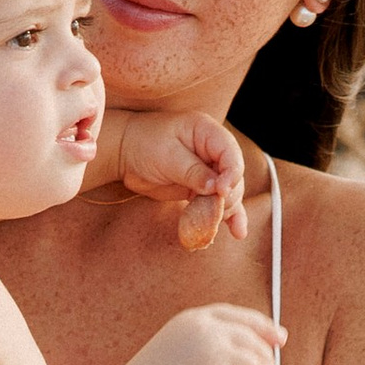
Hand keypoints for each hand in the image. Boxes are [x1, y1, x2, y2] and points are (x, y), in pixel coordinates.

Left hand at [115, 109, 247, 250]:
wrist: (126, 153)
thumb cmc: (144, 144)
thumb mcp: (167, 155)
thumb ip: (193, 172)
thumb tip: (216, 189)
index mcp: (208, 133)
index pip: (231, 154)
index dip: (231, 174)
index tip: (221, 192)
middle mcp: (213, 151)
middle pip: (234, 176)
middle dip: (227, 195)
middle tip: (215, 209)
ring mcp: (209, 171)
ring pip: (229, 193)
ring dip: (227, 210)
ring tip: (223, 225)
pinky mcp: (202, 189)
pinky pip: (219, 203)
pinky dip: (228, 216)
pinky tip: (238, 231)